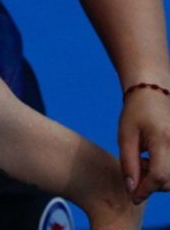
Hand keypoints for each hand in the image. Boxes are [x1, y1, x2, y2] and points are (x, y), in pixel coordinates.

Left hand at [119, 85, 169, 202]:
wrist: (152, 93)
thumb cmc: (135, 113)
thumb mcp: (125, 137)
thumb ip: (129, 164)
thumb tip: (132, 190)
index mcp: (163, 139)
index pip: (159, 176)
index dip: (146, 190)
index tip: (134, 197)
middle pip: (169, 180)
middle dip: (151, 184)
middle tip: (137, 167)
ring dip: (159, 179)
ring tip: (145, 160)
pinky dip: (166, 172)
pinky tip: (154, 159)